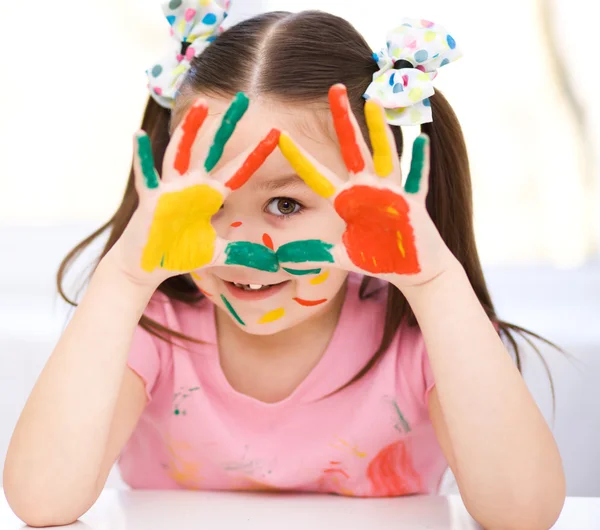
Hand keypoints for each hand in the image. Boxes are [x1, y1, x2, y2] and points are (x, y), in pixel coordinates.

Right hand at [105, 93, 279, 286]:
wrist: (149, 264)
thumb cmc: (181, 253)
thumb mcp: (218, 253)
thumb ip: (243, 254)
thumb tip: (272, 264)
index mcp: (210, 194)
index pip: (239, 170)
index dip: (256, 153)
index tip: (278, 133)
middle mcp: (193, 185)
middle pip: (213, 149)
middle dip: (228, 125)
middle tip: (245, 98)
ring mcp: (171, 189)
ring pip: (182, 153)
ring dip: (190, 130)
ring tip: (202, 105)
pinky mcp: (151, 199)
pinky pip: (147, 175)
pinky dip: (141, 157)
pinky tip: (138, 134)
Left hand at [277, 84, 456, 288]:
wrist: (412, 268)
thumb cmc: (379, 257)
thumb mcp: (340, 255)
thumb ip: (314, 253)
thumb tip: (281, 259)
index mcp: (347, 199)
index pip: (317, 174)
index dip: (299, 156)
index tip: (280, 135)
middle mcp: (367, 189)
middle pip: (352, 148)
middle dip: (343, 120)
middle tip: (334, 87)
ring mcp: (390, 194)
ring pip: (385, 155)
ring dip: (379, 131)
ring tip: (373, 103)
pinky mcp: (412, 204)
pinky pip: (415, 180)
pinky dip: (420, 163)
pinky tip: (421, 139)